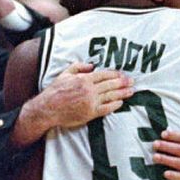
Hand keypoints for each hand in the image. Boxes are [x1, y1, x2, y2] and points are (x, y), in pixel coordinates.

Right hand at [11, 62, 133, 148]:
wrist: (47, 109)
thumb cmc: (55, 91)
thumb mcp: (65, 73)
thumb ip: (79, 67)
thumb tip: (92, 66)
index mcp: (84, 79)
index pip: (104, 75)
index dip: (116, 75)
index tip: (123, 74)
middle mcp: (89, 90)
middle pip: (110, 85)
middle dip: (123, 83)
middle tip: (132, 81)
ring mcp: (91, 102)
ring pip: (111, 96)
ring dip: (122, 93)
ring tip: (131, 91)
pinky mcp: (90, 113)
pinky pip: (106, 109)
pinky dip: (114, 105)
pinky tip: (121, 103)